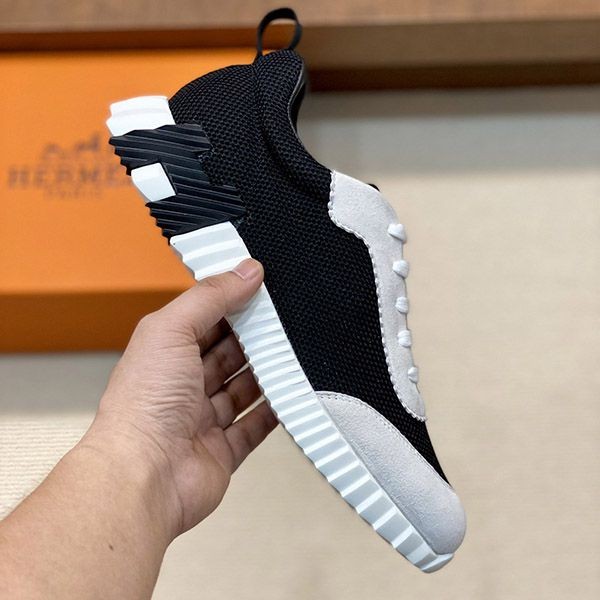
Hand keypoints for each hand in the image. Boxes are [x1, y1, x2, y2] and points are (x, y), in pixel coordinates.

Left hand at [84, 258, 276, 540]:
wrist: (144, 477)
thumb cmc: (144, 405)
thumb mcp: (172, 329)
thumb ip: (211, 297)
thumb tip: (247, 270)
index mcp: (164, 354)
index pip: (203, 320)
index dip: (231, 304)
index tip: (261, 288)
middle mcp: (181, 386)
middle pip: (227, 355)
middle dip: (254, 338)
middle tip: (285, 322)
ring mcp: (202, 420)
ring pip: (242, 389)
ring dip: (266, 373)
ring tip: (294, 354)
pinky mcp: (222, 451)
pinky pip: (254, 427)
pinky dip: (273, 412)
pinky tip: (291, 396)